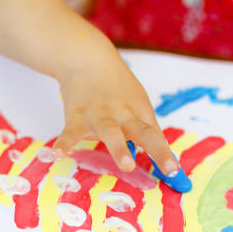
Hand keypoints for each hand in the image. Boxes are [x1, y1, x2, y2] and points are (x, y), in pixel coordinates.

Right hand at [53, 54, 178, 174]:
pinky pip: (70, 132)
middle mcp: (123, 114)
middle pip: (143, 131)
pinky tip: (57, 154)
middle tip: (168, 168)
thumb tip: (159, 156)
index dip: (166, 154)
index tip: (175, 173)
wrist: (86, 58)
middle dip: (156, 149)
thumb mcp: (136, 103)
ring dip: (120, 147)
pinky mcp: (77, 116)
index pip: (155, 136)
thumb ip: (144, 129)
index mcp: (140, 112)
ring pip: (111, 131)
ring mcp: (100, 115)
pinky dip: (63, 143)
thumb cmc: (116, 87)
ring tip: (127, 164)